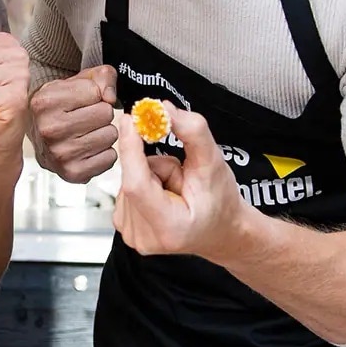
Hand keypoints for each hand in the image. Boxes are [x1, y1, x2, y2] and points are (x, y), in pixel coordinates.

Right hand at [29, 66, 117, 181]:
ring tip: (86, 131)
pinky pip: (110, 157)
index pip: (96, 92)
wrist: (41, 132)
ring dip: (104, 131)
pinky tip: (88, 147)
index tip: (81, 100)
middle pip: (105, 113)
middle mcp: (49, 129)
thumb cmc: (60, 105)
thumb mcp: (77, 81)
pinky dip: (104, 152)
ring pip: (110, 135)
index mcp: (45, 102)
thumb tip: (110, 97)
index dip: (94, 94)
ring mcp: (60, 153)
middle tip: (85, 116)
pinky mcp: (72, 172)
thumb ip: (102, 77)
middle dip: (101, 113)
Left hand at [113, 101, 245, 262]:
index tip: (131, 119)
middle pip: (133, 177)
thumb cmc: (221, 203)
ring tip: (177, 190)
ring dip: (151, 175)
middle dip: (155, 164)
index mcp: (169, 228)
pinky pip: (126, 186)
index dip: (131, 148)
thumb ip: (192, 132)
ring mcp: (132, 234)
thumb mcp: (214, 163)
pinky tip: (164, 195)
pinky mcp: (124, 225)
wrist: (221, 230)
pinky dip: (144, 183)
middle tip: (182, 176)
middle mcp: (144, 237)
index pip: (136, 183)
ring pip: (128, 179)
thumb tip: (165, 109)